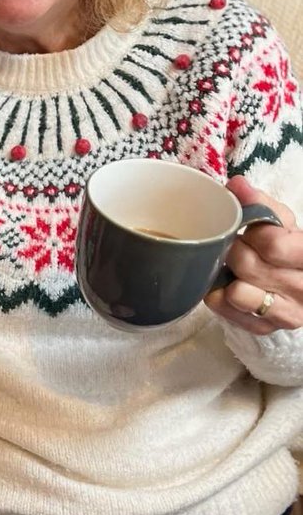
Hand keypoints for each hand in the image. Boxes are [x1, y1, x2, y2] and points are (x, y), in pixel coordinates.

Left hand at [204, 176, 302, 332]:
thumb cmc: (288, 248)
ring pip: (238, 291)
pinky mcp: (263, 329)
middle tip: (236, 244)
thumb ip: (261, 203)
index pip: (275, 245)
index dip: (254, 232)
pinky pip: (225, 308)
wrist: (296, 287)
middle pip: (249, 265)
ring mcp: (286, 314)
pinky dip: (219, 292)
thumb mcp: (283, 223)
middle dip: (235, 249)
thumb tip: (236, 185)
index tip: (250, 228)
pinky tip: (229, 283)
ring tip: (234, 265)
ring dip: (228, 273)